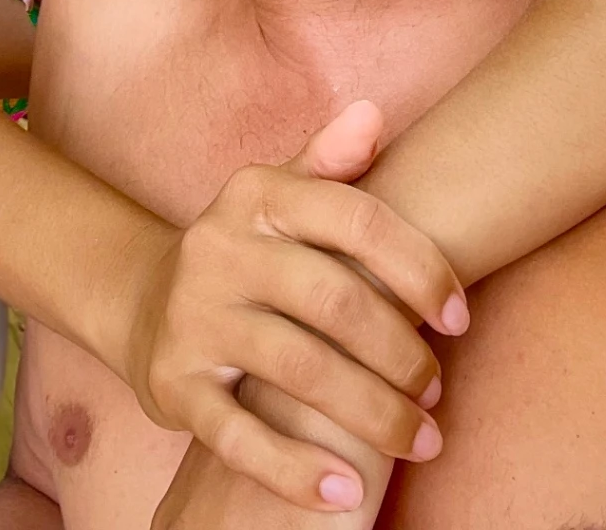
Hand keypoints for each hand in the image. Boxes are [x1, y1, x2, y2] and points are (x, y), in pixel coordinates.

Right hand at [124, 101, 467, 510]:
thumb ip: (329, 161)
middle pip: (333, 301)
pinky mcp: (176, 385)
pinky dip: (295, 469)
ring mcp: (193, 318)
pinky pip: (239, 435)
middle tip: (438, 391)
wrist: (144, 303)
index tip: (461, 316)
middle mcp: (219, 249)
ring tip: (420, 439)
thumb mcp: (279, 195)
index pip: (353, 218)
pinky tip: (345, 490)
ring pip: (298, 370)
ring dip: (373, 414)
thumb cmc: (247, 251)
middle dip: (401, 353)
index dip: (418, 267)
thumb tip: (373, 115)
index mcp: (255, 195)